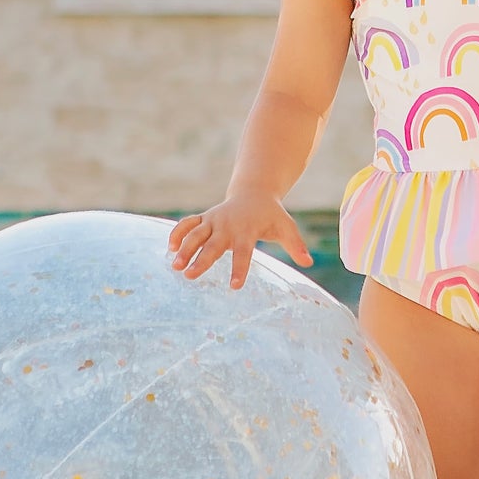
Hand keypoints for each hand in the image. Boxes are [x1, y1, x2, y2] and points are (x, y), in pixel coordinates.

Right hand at [167, 188, 311, 287]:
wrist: (254, 192)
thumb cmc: (271, 215)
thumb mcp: (286, 227)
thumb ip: (295, 245)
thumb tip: (309, 261)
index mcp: (247, 231)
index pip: (243, 253)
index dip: (239, 269)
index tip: (234, 286)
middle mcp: (227, 226)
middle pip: (212, 245)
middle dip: (200, 260)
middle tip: (188, 275)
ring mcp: (213, 221)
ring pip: (195, 234)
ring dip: (184, 249)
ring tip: (174, 266)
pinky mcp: (204, 218)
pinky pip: (187, 224)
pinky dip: (177, 233)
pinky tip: (169, 248)